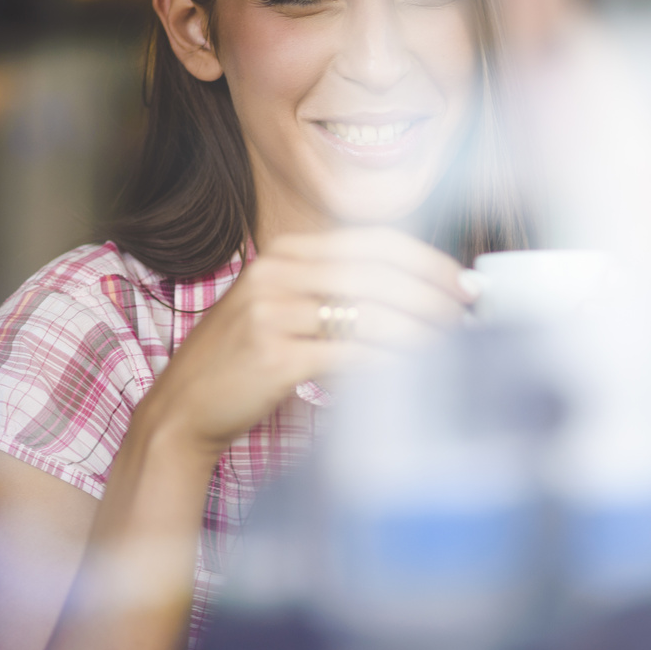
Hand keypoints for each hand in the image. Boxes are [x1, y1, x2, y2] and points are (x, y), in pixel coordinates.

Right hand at [131, 228, 474, 456]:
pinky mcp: (274, 355)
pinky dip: (391, 363)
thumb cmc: (245, 361)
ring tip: (450, 346)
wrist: (184, 407)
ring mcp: (273, 312)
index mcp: (286, 254)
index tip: (462, 283)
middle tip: (466, 318)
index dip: (426, 261)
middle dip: (433, 296)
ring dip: (420, 331)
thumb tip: (417, 294)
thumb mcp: (283, 307)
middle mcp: (278, 273)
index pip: (373, 242)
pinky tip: (414, 372)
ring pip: (369, 313)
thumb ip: (336, 292)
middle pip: (378, 274)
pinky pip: (351, 355)